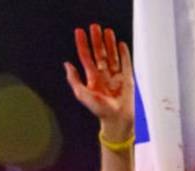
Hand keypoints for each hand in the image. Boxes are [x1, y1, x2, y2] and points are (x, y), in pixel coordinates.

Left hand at [65, 23, 133, 139]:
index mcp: (92, 78)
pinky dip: (124, 53)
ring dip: (109, 43)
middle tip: (95, 27)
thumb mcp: (82, 94)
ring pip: (112, 55)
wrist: (117, 119)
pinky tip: (121, 44)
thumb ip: (74, 80)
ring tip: (107, 31)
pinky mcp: (127, 78)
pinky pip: (125, 62)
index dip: (82, 44)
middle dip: (97, 40)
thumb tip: (67, 65)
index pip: (86, 57)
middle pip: (99, 53)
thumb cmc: (100, 110)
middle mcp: (103, 75)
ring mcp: (115, 75)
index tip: (80, 32)